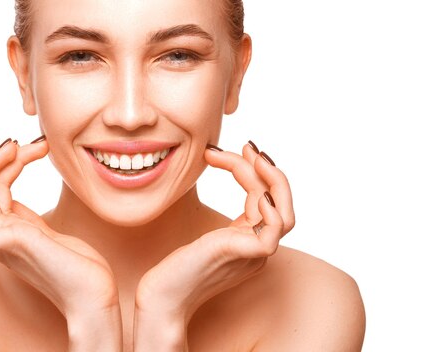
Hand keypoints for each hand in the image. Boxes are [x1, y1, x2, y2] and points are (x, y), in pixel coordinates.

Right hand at [0, 137, 121, 350]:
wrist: (95, 296)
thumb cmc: (82, 269)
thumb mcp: (54, 233)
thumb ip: (32, 220)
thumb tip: (20, 201)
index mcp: (13, 232)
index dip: (10, 163)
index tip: (36, 145)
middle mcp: (4, 237)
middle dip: (0, 159)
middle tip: (21, 141)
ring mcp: (6, 243)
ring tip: (13, 146)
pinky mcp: (13, 247)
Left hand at [134, 142, 294, 350]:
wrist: (162, 297)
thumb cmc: (175, 268)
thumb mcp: (199, 233)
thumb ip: (215, 216)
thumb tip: (211, 185)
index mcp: (248, 241)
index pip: (265, 200)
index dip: (253, 172)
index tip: (234, 149)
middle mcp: (257, 248)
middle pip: (281, 203)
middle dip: (268, 170)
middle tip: (247, 145)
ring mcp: (254, 254)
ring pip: (283, 212)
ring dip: (269, 178)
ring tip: (248, 154)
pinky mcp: (245, 255)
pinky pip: (274, 231)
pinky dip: (271, 208)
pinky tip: (255, 191)